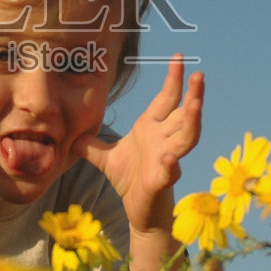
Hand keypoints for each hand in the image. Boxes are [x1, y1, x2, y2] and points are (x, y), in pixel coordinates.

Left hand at [74, 55, 204, 238]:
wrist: (138, 212)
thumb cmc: (130, 180)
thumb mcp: (106, 158)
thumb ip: (91, 144)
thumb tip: (71, 133)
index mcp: (152, 130)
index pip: (166, 100)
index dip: (173, 80)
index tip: (178, 58)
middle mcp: (164, 141)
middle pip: (183, 114)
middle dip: (192, 95)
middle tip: (199, 75)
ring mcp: (166, 160)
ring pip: (185, 139)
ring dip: (191, 122)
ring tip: (196, 105)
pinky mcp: (161, 182)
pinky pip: (169, 172)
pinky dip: (171, 165)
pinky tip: (170, 158)